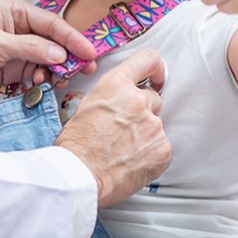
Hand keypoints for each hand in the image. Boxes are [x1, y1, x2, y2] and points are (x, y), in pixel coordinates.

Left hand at [0, 0, 97, 99]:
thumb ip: (29, 49)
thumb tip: (59, 55)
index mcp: (15, 11)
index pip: (51, 23)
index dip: (72, 38)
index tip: (89, 51)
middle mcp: (18, 28)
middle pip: (53, 41)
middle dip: (69, 55)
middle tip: (86, 69)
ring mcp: (16, 49)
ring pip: (46, 59)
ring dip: (55, 70)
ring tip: (58, 79)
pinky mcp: (11, 68)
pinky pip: (34, 73)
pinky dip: (41, 79)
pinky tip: (42, 84)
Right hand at [54, 51, 170, 206]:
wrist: (78, 177)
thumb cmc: (75, 146)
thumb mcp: (87, 106)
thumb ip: (112, 97)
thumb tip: (122, 100)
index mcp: (117, 85)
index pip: (148, 59)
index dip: (155, 69)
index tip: (156, 78)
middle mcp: (139, 101)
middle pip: (153, 98)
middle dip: (142, 112)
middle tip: (124, 130)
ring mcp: (153, 126)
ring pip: (156, 125)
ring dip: (145, 135)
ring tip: (123, 150)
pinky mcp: (162, 149)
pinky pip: (162, 147)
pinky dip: (150, 154)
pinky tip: (131, 162)